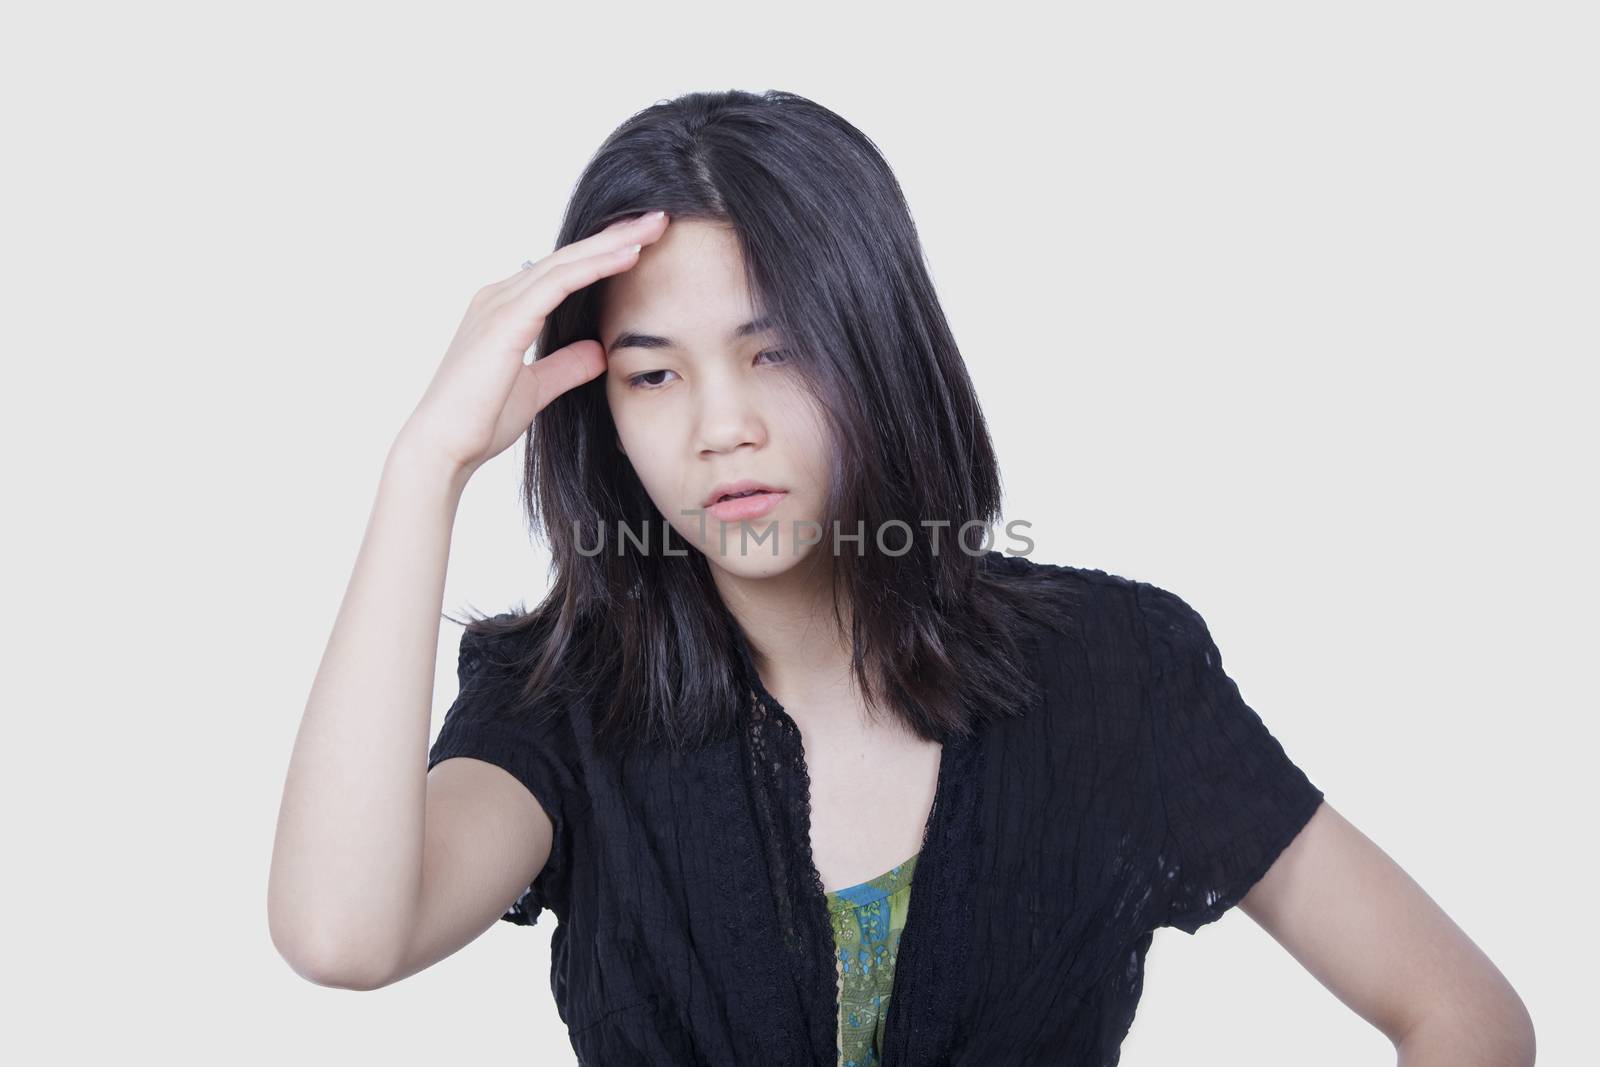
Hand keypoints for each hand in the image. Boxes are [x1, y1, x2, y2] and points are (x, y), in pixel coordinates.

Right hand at [397, 209, 668, 478]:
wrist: (443, 447)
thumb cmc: (479, 422)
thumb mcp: (536, 390)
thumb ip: (565, 366)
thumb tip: (598, 351)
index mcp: (504, 310)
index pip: (562, 272)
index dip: (603, 255)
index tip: (644, 243)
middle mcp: (498, 297)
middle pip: (568, 257)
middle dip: (616, 236)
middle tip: (658, 218)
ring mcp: (499, 304)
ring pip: (566, 262)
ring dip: (613, 242)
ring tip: (654, 226)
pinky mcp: (505, 321)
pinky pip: (558, 283)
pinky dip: (596, 267)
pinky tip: (629, 256)